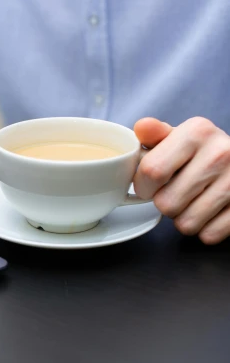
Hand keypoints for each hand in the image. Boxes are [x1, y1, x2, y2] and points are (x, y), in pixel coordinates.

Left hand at [134, 117, 229, 243]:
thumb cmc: (201, 152)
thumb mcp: (179, 137)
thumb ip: (155, 135)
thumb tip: (141, 127)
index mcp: (197, 132)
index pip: (152, 171)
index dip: (143, 186)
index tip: (148, 186)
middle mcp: (219, 153)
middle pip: (166, 203)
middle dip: (164, 204)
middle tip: (176, 192)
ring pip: (186, 224)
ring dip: (183, 219)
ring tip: (192, 201)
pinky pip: (208, 235)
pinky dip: (204, 230)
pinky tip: (209, 212)